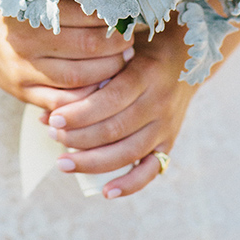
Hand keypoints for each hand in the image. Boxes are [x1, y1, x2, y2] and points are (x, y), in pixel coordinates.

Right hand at [0, 0, 133, 112]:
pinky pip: (62, 104)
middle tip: (131, 38)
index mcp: (28, 11)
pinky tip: (100, 86)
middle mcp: (25, 44)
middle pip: (89, 50)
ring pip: (81, 80)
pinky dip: (86, 99)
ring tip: (121, 60)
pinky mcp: (22, 92)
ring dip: (109, 72)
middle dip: (117, 45)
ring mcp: (23, 73)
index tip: (128, 11)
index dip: (112, 16)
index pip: (85, 17)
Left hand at [44, 16, 199, 197]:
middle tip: (52, 135)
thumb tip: (53, 98)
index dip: (79, 113)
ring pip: (128, 152)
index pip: (109, 100)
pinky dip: (130, 184)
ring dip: (92, 162)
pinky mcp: (169, 142)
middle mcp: (159, 102)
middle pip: (115, 129)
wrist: (188, 56)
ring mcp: (166, 125)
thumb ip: (93, 70)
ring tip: (63, 162)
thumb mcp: (121, 48)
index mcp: (146, 74)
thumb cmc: (141, 48)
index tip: (52, 118)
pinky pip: (152, 170)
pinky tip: (106, 191)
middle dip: (78, 138)